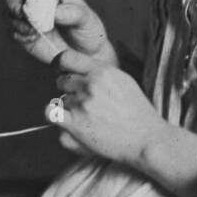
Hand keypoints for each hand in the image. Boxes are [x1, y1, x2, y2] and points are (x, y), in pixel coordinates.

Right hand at [4, 0, 117, 67]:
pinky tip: (33, 38)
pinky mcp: (24, 35)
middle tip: (20, 11)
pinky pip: (13, 31)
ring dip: (16, 20)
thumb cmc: (87, 30)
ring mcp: (28, 18)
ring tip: (33, 30)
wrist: (87, 55)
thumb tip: (53, 12)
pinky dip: (19, 33)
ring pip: (9, 12)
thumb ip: (70, 12)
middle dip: (12, 0)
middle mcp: (36, 1)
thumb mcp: (86, 17)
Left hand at [49, 48, 160, 166]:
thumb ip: (100, 72)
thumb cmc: (138, 113)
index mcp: (103, 71)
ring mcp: (82, 104)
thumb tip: (79, 70)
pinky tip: (66, 121)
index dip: (61, 66)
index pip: (66, 58)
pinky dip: (55, 117)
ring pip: (59, 99)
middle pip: (61, 81)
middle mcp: (90, 85)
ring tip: (86, 117)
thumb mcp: (123, 80)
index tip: (62, 72)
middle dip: (68, 90)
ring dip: (68, 108)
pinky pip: (50, 113)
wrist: (146, 139)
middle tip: (83, 102)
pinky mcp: (76, 124)